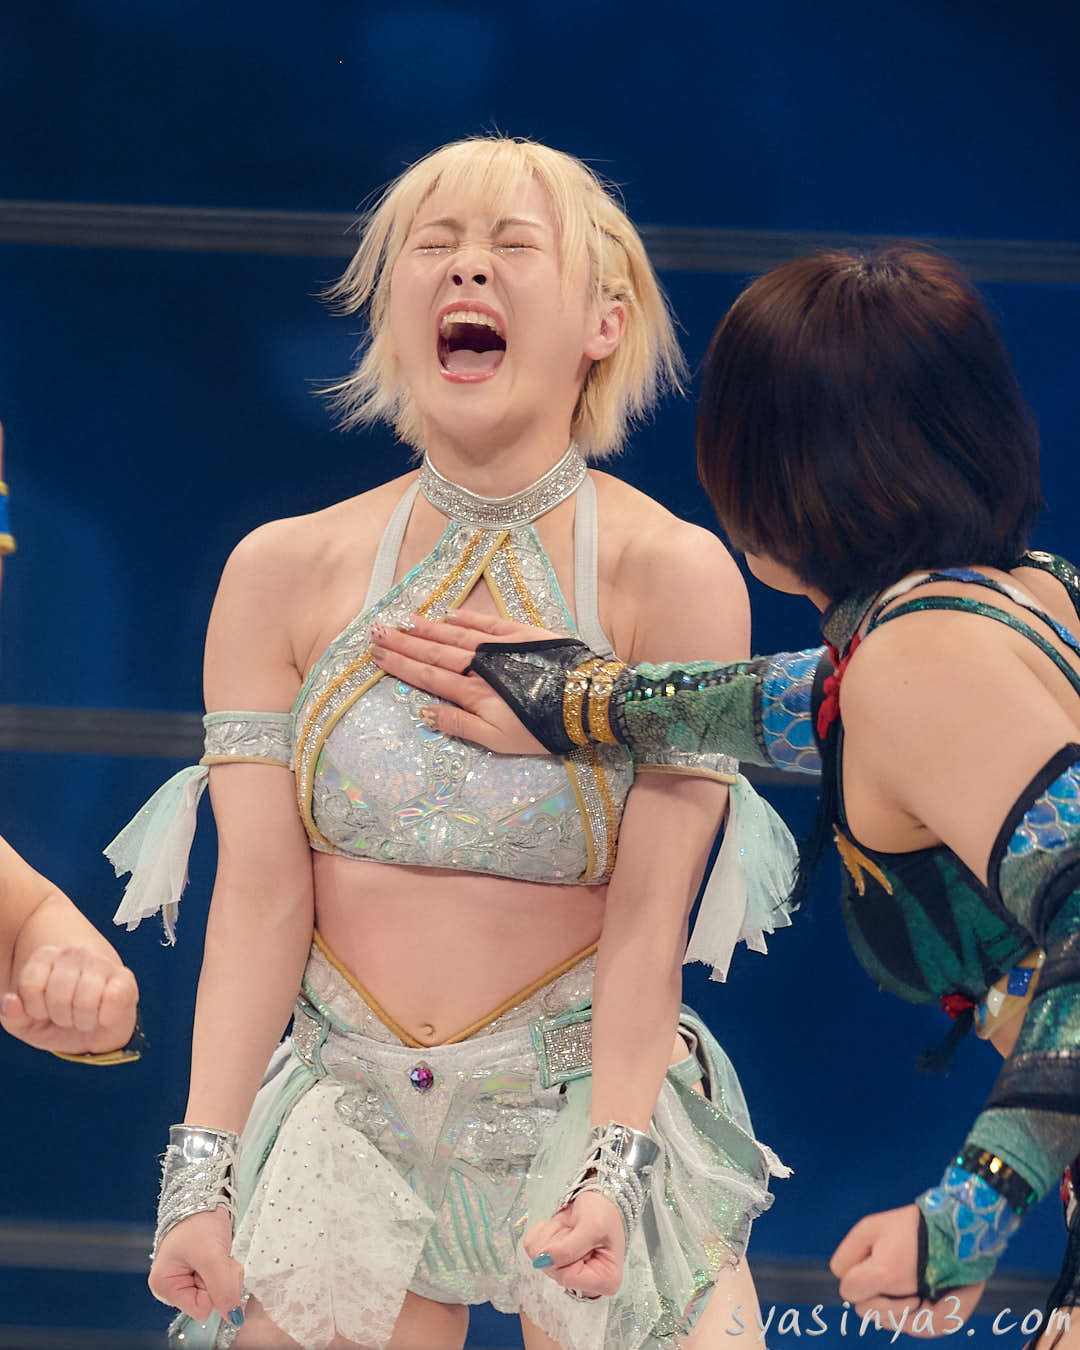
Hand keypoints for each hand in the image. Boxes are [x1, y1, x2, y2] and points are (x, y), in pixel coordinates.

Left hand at [0, 945, 138, 1054]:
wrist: (95, 1030)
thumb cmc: (59, 1021)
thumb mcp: (27, 1024)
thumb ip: (13, 1015)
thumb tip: (11, 1001)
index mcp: (46, 957)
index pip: (31, 984)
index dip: (35, 1008)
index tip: (42, 1011)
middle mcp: (74, 953)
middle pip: (58, 994)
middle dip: (61, 1016)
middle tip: (67, 1016)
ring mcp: (102, 963)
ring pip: (86, 998)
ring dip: (83, 1020)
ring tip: (84, 1017)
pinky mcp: (125, 978)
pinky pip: (114, 998)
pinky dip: (106, 1017)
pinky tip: (104, 1016)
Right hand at [148, 1207, 244, 1322]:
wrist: (206, 1192)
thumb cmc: (198, 1219)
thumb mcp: (211, 1256)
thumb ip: (223, 1289)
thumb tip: (234, 1318)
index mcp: (165, 1286)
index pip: (202, 1308)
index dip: (214, 1289)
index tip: (211, 1263)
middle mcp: (174, 1286)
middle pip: (212, 1301)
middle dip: (222, 1279)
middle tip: (217, 1254)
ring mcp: (188, 1278)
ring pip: (220, 1291)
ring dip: (227, 1271)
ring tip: (218, 1250)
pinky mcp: (202, 1270)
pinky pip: (222, 1279)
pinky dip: (227, 1267)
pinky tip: (220, 1252)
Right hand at [370, 609, 551, 753]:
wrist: (585, 703)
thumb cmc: (541, 728)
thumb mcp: (496, 740)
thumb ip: (459, 724)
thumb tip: (425, 711)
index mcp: (471, 692)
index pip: (427, 675)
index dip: (400, 664)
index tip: (376, 654)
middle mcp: (479, 664)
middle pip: (433, 651)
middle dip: (403, 642)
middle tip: (377, 630)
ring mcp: (499, 647)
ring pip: (455, 634)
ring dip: (427, 628)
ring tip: (403, 621)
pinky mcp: (521, 635)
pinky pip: (486, 623)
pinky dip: (465, 619)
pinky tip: (448, 615)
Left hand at [522, 1190, 625, 1298]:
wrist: (598, 1199)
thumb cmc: (604, 1213)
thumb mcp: (592, 1227)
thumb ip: (569, 1248)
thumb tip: (542, 1260)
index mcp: (603, 1281)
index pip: (566, 1277)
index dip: (566, 1253)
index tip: (582, 1237)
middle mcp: (584, 1283)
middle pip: (550, 1268)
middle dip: (559, 1241)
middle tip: (576, 1229)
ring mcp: (566, 1272)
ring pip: (538, 1257)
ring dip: (552, 1234)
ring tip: (571, 1228)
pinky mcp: (552, 1260)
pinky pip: (531, 1247)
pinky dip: (544, 1231)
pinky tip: (562, 1228)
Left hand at [831, 1205, 983, 1336]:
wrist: (957, 1232)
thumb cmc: (910, 1227)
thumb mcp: (870, 1226)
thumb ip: (847, 1253)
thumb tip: (838, 1275)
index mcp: (885, 1274)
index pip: (848, 1290)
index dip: (853, 1276)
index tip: (867, 1263)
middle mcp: (905, 1301)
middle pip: (865, 1310)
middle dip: (868, 1292)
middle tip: (886, 1270)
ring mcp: (925, 1316)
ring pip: (887, 1322)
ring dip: (887, 1306)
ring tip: (902, 1281)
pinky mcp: (943, 1324)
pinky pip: (911, 1329)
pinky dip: (907, 1316)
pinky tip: (913, 1297)